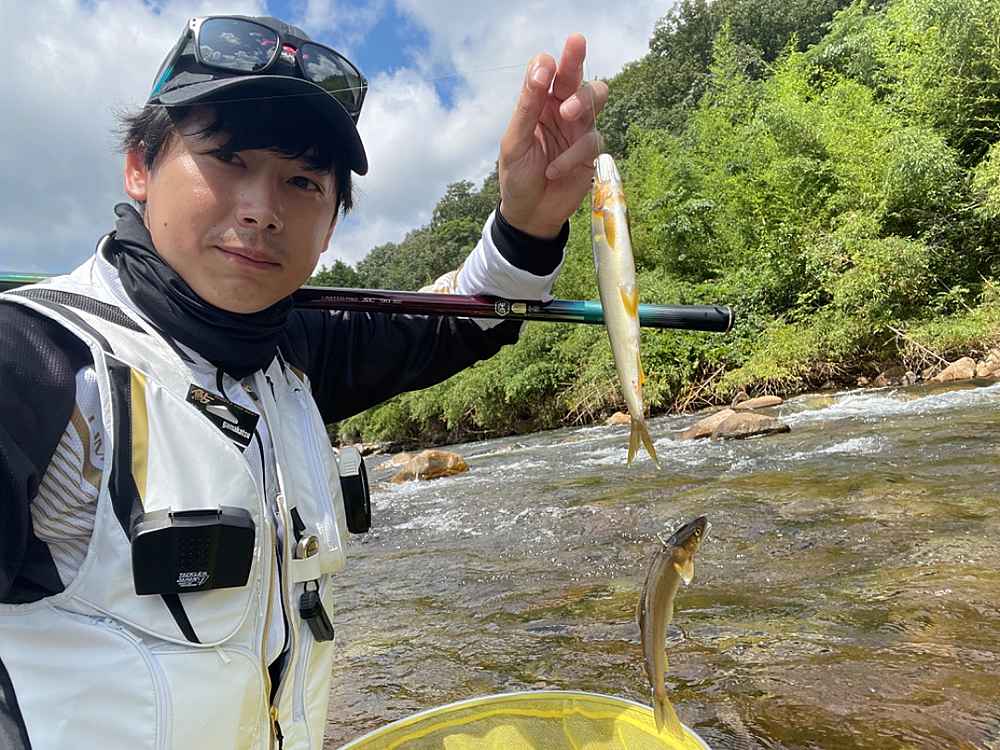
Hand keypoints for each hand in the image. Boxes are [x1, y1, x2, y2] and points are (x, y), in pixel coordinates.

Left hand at [497, 34, 608, 239]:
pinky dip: (573, 155)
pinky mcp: (591, 152)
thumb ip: (528, 106)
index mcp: (537, 104)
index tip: (546, 69)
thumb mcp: (515, 142)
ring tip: (567, 114)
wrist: (530, 214)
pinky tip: (554, 169)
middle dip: (576, 58)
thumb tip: (543, 67)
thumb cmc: (517, 177)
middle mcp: (560, 110)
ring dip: (583, 101)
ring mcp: (578, 129)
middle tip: (575, 43)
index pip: (546, 72)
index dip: (549, 65)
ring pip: (595, 98)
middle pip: (575, 76)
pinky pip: (592, 141)